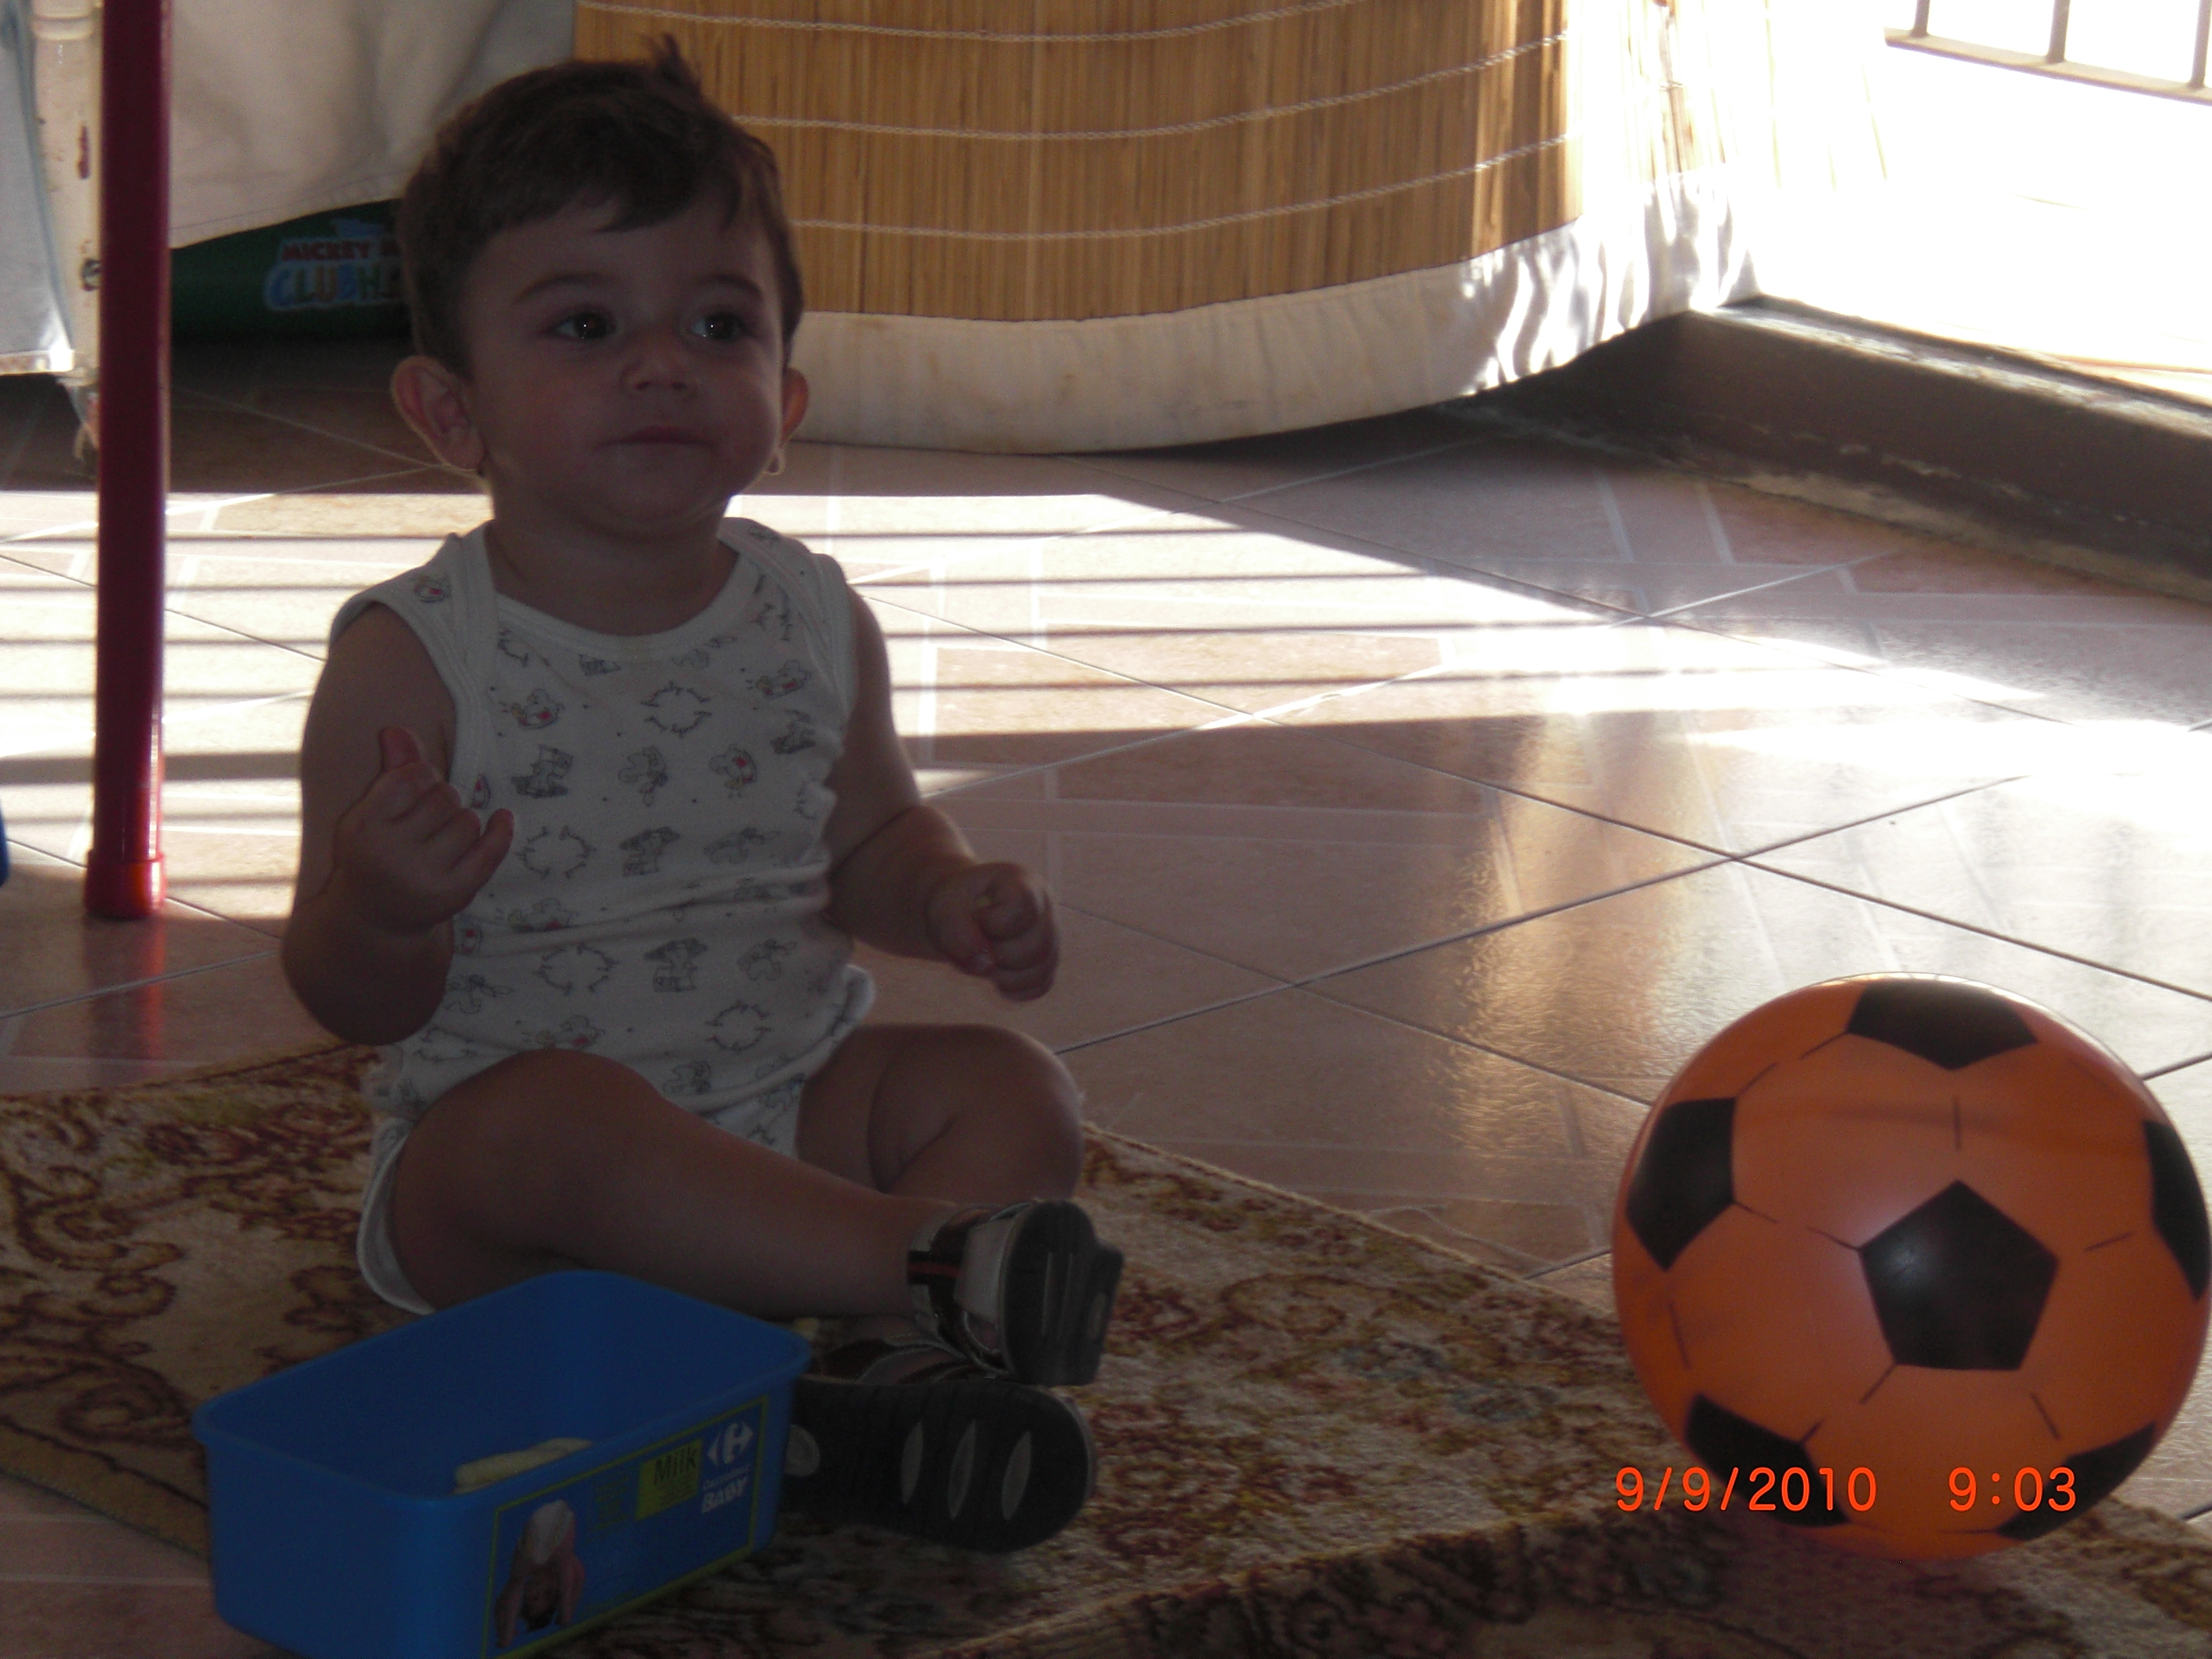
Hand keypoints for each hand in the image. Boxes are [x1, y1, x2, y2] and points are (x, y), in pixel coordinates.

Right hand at [327, 727, 512, 936]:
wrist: (376, 917)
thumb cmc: (376, 851)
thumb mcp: (373, 812)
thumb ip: (392, 771)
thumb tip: (397, 729)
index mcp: (363, 827)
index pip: (412, 777)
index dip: (422, 777)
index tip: (417, 788)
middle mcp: (390, 854)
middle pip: (444, 797)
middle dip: (443, 800)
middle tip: (429, 819)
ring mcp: (423, 877)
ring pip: (468, 822)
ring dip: (462, 822)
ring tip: (441, 838)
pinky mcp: (454, 894)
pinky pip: (491, 851)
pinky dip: (502, 831)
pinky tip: (503, 818)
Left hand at [925, 861, 1057, 1001]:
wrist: (961, 913)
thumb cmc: (956, 905)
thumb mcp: (944, 907)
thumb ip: (957, 931)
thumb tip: (986, 965)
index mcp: (1023, 883)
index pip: (1023, 908)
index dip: (994, 923)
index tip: (976, 918)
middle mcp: (1045, 908)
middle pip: (1037, 947)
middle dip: (998, 956)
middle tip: (976, 946)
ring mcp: (1050, 937)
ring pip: (1042, 970)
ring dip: (1004, 976)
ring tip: (983, 961)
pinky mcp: (1046, 962)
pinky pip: (1040, 986)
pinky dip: (1013, 989)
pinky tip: (996, 976)